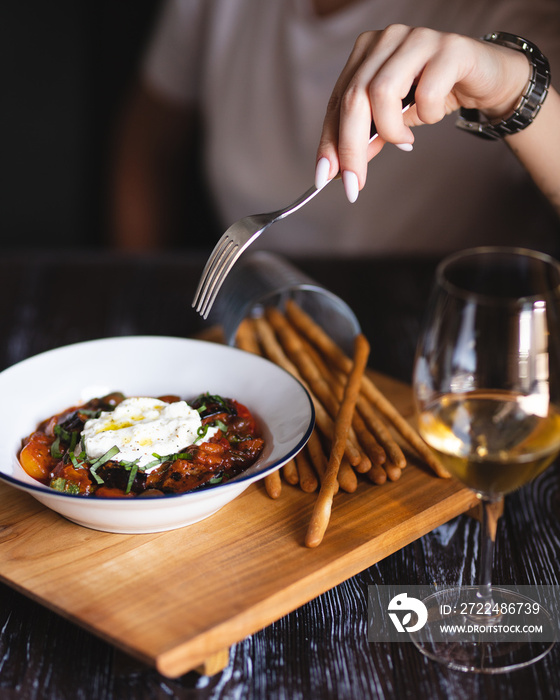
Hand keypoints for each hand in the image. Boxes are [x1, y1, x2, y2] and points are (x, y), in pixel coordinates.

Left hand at [315, 25, 529, 201]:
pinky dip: (427, 114)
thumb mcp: (394, 120)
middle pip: (354, 98)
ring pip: (382, 92)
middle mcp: (387, 38)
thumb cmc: (435, 95)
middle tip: (355, 183)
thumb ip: (367, 137)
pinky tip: (433, 114)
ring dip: (391, 130)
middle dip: (350, 148)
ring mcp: (417, 39)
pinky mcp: (450, 48)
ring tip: (405, 141)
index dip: (329, 142)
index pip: (337, 102)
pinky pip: (426, 92)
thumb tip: (340, 170)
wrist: (487, 79)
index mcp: (366, 53)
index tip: (325, 179)